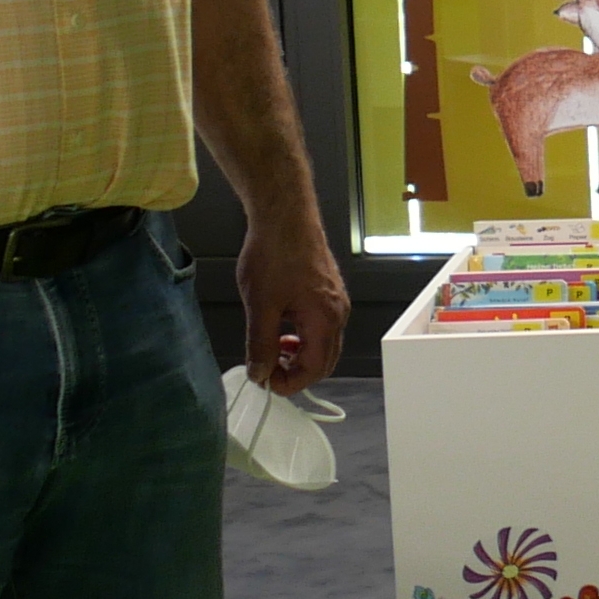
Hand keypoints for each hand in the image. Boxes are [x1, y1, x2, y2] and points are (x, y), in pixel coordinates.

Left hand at [238, 212, 346, 395]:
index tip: (264, 381)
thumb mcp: (261, 305)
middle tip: (265, 367)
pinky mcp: (328, 292)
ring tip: (270, 345)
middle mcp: (338, 313)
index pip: (315, 370)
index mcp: (325, 320)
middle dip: (295, 371)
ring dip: (298, 353)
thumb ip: (261, 344)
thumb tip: (260, 374)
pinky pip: (321, 326)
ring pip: (322, 344)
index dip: (289, 383)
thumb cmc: (275, 253)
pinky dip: (302, 336)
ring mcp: (336, 302)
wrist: (284, 215)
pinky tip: (281, 325)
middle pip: (324, 361)